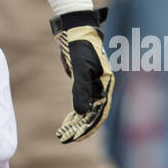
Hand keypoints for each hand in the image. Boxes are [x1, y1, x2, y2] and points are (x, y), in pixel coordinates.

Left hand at [51, 7, 113, 143]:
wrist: (75, 29)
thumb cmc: (80, 45)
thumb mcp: (80, 68)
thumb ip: (81, 90)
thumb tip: (80, 113)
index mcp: (105, 84)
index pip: (98, 112)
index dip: (88, 126)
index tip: (76, 137)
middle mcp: (101, 87)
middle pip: (92, 114)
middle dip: (79, 128)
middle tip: (65, 139)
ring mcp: (92, 86)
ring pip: (85, 110)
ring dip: (75, 123)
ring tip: (62, 135)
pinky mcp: (82, 83)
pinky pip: (79, 103)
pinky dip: (73, 114)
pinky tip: (66, 123)